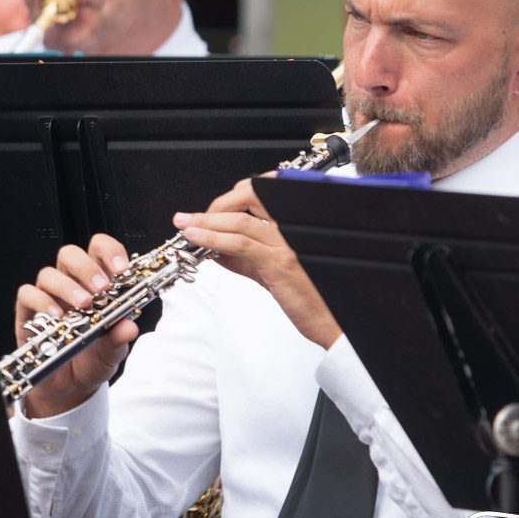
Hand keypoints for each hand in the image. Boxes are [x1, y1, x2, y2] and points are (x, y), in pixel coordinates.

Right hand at [13, 234, 138, 419]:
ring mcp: (47, 296)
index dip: (110, 252)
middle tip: (101, 288)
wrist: (70, 388)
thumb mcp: (112, 353)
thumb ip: (119, 339)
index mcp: (95, 284)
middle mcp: (70, 284)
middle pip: (70, 255)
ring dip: (67, 286)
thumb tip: (129, 327)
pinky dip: (41, 302)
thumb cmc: (92, 361)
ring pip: (48, 273)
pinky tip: (56, 317)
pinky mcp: (28, 312)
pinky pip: (27, 294)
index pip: (99, 251)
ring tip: (82, 305)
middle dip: (87, 267)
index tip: (121, 269)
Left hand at [172, 176, 341, 348]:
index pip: (259, 193)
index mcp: (293, 223)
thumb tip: (214, 248)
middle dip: (215, 205)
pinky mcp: (281, 263)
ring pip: (240, 220)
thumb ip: (243, 259)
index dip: (230, 197)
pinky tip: (197, 239)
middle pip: (249, 197)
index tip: (209, 210)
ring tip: (185, 225)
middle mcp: (292, 227)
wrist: (333, 323)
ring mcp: (288, 243)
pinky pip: (241, 244)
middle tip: (191, 218)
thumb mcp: (272, 272)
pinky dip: (213, 238)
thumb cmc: (310, 297)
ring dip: (205, 221)